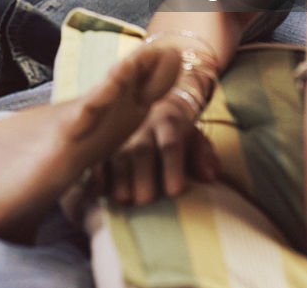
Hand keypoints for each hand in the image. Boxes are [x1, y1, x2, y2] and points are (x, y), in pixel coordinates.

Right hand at [92, 84, 218, 205]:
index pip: (170, 144)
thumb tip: (209, 176)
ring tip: (124, 200)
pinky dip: (96, 176)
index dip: (172, 167)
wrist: (151, 106)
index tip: (175, 192)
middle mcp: (141, 128)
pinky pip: (97, 159)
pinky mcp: (102, 145)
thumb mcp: (195, 137)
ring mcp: (119, 136)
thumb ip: (204, 156)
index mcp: (168, 124)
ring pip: (117, 155)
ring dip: (119, 179)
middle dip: (143, 176)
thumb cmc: (176, 133)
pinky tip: (98, 192)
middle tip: (146, 201)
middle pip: (141, 151)